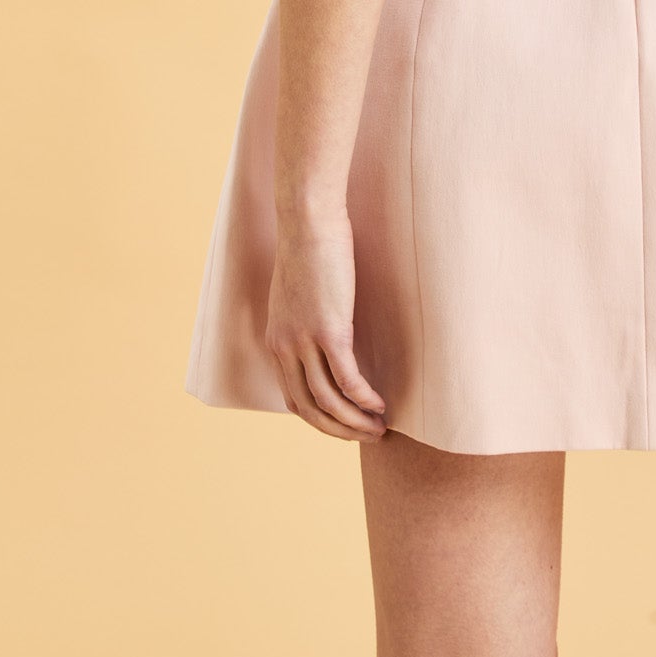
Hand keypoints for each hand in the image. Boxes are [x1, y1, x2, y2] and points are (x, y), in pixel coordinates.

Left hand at [265, 205, 387, 440]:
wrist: (308, 220)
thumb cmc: (308, 245)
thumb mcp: (296, 289)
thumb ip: (303, 315)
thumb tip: (323, 324)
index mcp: (276, 340)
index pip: (293, 397)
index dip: (320, 418)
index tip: (344, 423)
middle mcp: (285, 348)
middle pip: (309, 409)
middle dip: (339, 430)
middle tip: (365, 436)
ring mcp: (305, 341)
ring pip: (329, 401)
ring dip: (355, 421)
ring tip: (378, 428)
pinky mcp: (329, 331)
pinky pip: (347, 379)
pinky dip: (363, 398)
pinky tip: (379, 404)